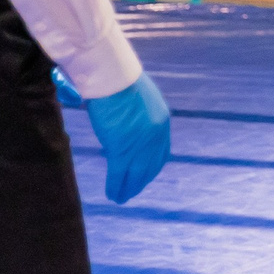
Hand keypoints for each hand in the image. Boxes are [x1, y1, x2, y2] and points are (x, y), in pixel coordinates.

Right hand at [71, 70, 172, 203]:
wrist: (111, 76)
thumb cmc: (118, 81)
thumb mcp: (138, 100)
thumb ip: (139, 117)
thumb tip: (128, 125)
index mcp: (162, 121)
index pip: (161, 151)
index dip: (152, 166)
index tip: (145, 174)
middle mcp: (156, 135)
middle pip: (150, 166)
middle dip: (141, 181)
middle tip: (133, 191)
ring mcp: (140, 144)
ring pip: (135, 174)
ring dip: (128, 188)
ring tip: (121, 198)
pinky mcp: (122, 149)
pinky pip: (119, 174)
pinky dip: (116, 186)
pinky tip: (112, 194)